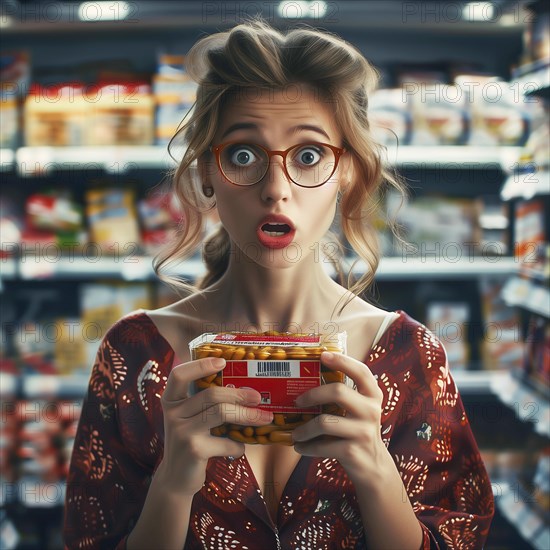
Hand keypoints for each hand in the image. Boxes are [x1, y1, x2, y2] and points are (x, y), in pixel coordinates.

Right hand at [157, 357, 272, 494]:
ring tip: (265, 417)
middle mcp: (172, 413)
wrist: (175, 478)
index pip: (179, 375)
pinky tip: (240, 446)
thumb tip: (245, 386)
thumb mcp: (189, 418)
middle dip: (239, 394)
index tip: (223, 362)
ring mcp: (181, 432)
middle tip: (258, 397)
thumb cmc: (191, 440)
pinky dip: (238, 444)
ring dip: (248, 415)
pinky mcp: (194, 450)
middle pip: (211, 395)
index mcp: (171, 400)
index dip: (200, 365)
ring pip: (221, 413)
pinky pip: (226, 441)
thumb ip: (203, 402)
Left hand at [291, 351, 387, 484]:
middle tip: (297, 401)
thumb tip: (308, 378)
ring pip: (325, 422)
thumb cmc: (357, 431)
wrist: (374, 466)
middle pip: (338, 392)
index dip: (343, 361)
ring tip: (294, 433)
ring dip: (304, 428)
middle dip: (312, 395)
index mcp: (372, 396)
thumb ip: (344, 395)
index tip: (323, 355)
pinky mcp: (353, 451)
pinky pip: (322, 445)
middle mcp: (371, 410)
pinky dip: (307, 446)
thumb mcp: (358, 410)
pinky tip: (300, 447)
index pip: (361, 371)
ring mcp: (363, 431)